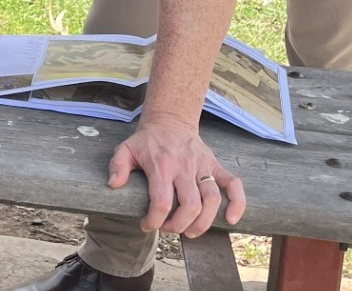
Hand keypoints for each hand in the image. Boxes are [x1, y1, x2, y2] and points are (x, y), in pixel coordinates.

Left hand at [107, 115, 246, 237]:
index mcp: (161, 165)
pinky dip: (237, 203)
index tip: (147, 225)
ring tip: (191, 232)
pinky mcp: (216, 166)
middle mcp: (184, 167)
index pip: (161, 201)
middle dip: (179, 225)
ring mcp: (202, 166)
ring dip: (204, 222)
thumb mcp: (126, 149)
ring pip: (212, 199)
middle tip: (169, 229)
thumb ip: (117, 166)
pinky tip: (231, 219)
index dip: (154, 220)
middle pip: (190, 205)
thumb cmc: (147, 141)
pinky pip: (233, 184)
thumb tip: (114, 185)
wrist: (170, 121)